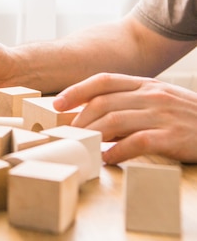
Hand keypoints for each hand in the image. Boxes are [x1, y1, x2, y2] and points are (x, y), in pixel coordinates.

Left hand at [53, 72, 196, 163]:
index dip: (76, 90)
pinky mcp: (172, 136)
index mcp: (146, 84)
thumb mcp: (159, 102)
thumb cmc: (187, 119)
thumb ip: (129, 104)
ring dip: (93, 135)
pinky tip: (107, 160)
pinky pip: (136, 142)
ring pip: (115, 120)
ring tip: (81, 148)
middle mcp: (152, 95)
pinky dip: (117, 152)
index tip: (57, 104)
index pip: (104, 80)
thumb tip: (93, 119)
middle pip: (104, 102)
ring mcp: (162, 114)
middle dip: (80, 119)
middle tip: (66, 135)